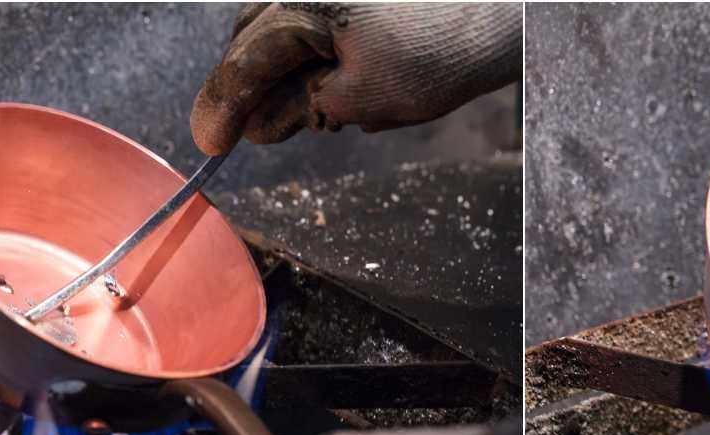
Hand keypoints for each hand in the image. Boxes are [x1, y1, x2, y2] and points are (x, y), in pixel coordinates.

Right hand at [191, 2, 521, 153]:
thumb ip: (302, 108)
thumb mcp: (363, 97)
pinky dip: (314, 57)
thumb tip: (261, 124)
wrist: (501, 10)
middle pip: (252, 37)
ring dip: (284, 71)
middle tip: (252, 133)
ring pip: (282, 30)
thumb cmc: (438, 51)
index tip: (208, 146)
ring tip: (315, 110)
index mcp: (300, 5)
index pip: (243, 61)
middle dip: (251, 86)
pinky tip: (345, 84)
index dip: (222, 108)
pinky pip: (313, 22)